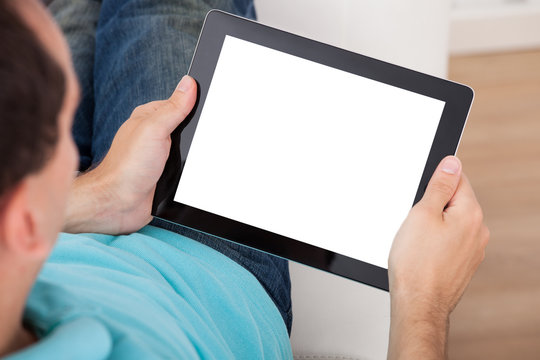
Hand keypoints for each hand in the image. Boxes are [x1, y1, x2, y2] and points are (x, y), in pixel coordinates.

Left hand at [64, 76, 196, 233]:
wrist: (118, 204)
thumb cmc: (127, 166)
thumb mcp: (154, 129)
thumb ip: (173, 107)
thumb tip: (189, 82)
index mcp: (150, 116)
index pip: (180, 102)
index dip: (196, 104)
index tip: (213, 107)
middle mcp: (155, 134)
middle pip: (188, 126)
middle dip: (197, 133)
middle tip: (198, 140)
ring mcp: (161, 155)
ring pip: (189, 148)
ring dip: (194, 155)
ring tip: (192, 159)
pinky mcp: (166, 174)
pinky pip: (186, 168)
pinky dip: (191, 171)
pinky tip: (190, 174)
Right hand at [387, 156, 488, 358]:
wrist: (418, 304)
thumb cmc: (416, 264)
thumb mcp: (422, 213)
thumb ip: (439, 186)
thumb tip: (452, 163)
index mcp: (470, 214)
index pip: (457, 179)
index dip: (435, 183)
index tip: (421, 194)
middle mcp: (478, 231)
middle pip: (454, 202)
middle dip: (433, 206)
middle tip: (414, 222)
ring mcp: (472, 250)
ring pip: (450, 224)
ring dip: (433, 226)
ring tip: (416, 242)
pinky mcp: (463, 265)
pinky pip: (448, 243)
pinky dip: (435, 244)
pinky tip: (421, 255)